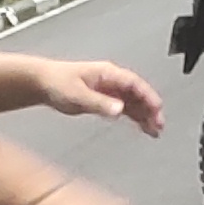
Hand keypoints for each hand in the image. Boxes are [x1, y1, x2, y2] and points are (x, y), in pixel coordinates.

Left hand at [41, 57, 165, 137]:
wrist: (44, 83)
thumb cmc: (58, 83)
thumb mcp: (79, 95)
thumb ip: (100, 103)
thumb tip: (119, 109)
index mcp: (108, 74)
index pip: (135, 84)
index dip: (148, 96)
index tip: (157, 109)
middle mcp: (111, 81)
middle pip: (138, 94)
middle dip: (150, 108)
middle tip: (160, 124)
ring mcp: (109, 90)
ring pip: (133, 102)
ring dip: (145, 115)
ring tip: (155, 130)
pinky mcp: (104, 99)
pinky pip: (124, 107)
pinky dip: (134, 117)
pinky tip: (141, 126)